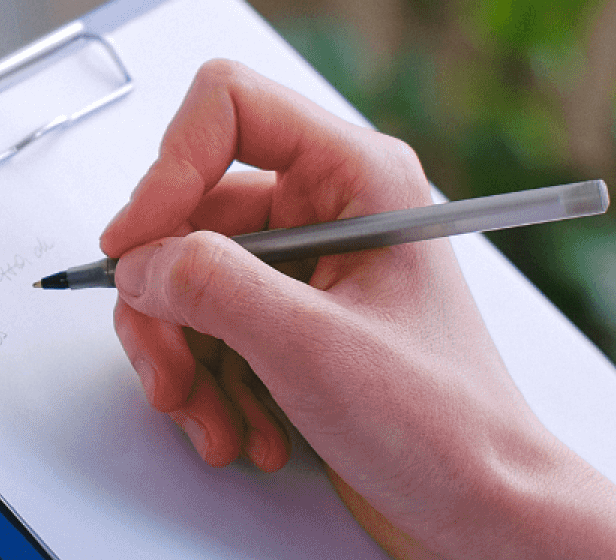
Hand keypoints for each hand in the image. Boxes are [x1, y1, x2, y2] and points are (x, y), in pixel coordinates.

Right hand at [102, 60, 615, 559]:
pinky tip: (246, 432)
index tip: (134, 246)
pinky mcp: (293, 321)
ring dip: (186, 361)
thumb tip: (140, 260)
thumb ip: (212, 285)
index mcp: (357, 175)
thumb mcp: (311, 346)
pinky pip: (209, 329)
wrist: (481, 509)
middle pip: (190, 214)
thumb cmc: (443, 425)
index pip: (229, 107)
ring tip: (218, 425)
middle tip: (170, 378)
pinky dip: (210, 386)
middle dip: (169, 306)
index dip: (168, 168)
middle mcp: (329, 208)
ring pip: (189, 280)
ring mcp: (309, 267)